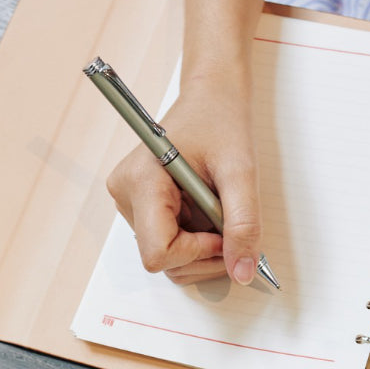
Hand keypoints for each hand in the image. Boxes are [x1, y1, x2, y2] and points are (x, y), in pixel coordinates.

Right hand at [104, 78, 262, 284]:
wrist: (212, 96)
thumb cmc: (221, 121)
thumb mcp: (241, 171)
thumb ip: (243, 223)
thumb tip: (242, 271)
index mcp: (141, 181)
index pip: (159, 252)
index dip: (197, 253)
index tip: (223, 232)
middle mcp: (126, 195)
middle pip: (163, 259)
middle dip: (203, 252)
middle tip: (227, 220)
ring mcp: (130, 202)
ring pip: (167, 255)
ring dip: (201, 245)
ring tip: (215, 208)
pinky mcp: (140, 206)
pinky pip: (168, 241)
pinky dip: (194, 237)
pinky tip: (205, 209)